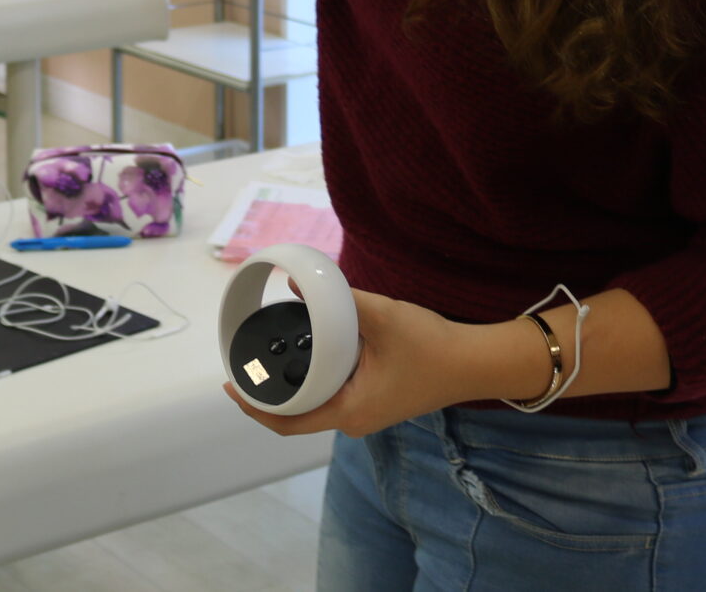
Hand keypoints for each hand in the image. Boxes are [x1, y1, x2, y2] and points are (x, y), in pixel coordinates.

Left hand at [224, 289, 548, 439]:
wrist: (476, 363)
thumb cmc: (433, 347)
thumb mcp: (384, 318)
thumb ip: (341, 301)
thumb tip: (296, 284)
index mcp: (348, 412)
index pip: (286, 422)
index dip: (252, 406)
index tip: (229, 383)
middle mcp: (352, 420)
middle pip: (295, 414)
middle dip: (268, 389)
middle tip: (247, 357)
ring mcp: (364, 411)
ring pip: (314, 403)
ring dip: (292, 381)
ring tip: (270, 350)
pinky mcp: (374, 399)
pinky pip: (332, 393)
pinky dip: (315, 376)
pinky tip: (309, 349)